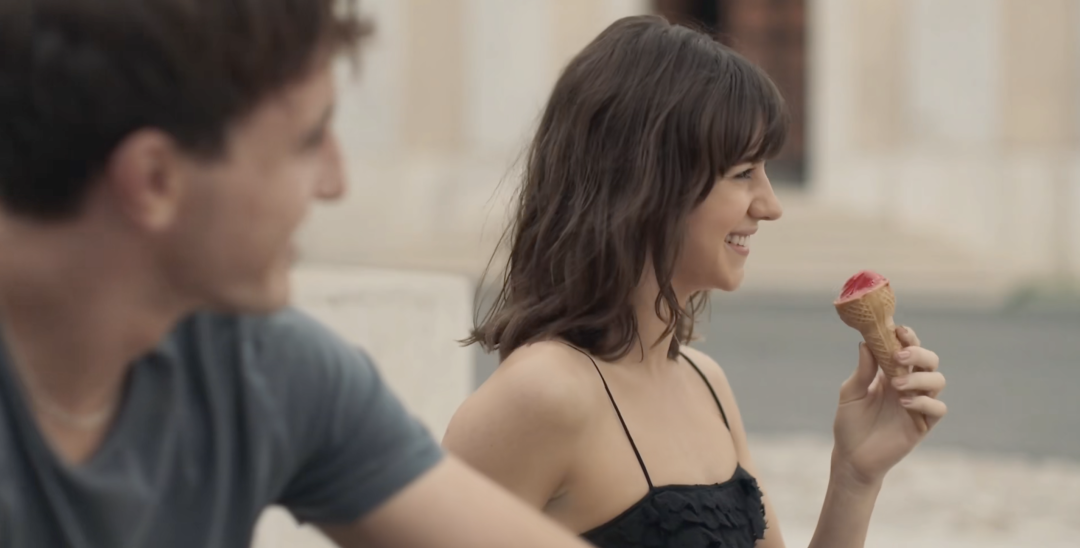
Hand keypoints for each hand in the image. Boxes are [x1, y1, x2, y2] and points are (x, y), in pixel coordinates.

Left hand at [830, 326, 946, 486]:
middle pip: (929, 360)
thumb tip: (866, 343)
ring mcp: (918, 404)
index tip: (898, 329)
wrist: (851, 457)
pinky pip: (937, 408)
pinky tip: (904, 403)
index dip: (908, 337)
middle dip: (918, 352)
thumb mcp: (851, 393)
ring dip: (919, 377)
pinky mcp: (922, 424)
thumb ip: (862, 371)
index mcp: (890, 373)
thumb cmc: (849, 424)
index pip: (908, 349)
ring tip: (896, 385)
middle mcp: (908, 385)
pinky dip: (924, 401)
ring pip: (937, 380)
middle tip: (899, 355)